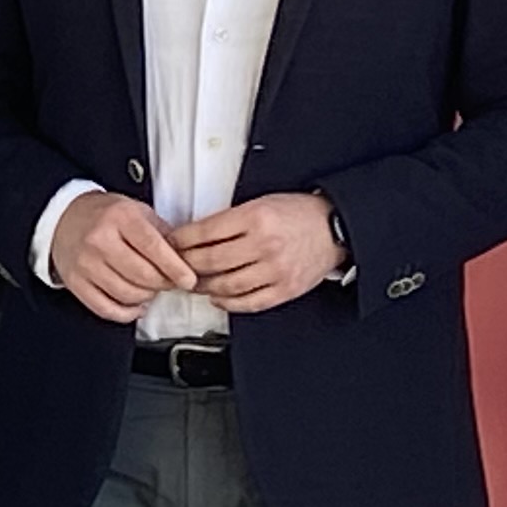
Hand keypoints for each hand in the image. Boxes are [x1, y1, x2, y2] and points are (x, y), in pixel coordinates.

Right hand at [50, 193, 196, 321]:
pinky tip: (136, 305)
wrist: (65, 217)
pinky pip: (106, 309)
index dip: (175, 267)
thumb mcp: (136, 210)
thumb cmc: (104, 215)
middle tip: (170, 281)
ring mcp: (86, 264)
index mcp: (120, 217)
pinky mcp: (76, 283)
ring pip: (126, 294)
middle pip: (142, 275)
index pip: (153, 247)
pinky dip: (127, 312)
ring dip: (146, 297)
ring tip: (151, 288)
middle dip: (163, 283)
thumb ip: (162, 232)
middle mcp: (100, 240)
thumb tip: (185, 258)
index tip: (188, 279)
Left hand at [166, 194, 345, 314]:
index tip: (172, 242)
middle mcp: (265, 245)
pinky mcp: (284, 289)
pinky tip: (218, 297)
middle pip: (210, 261)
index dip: (181, 240)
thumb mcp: (261, 203)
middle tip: (176, 265)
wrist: (334, 227)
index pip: (205, 232)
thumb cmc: (298, 213)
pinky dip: (228, 303)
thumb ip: (230, 219)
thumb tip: (195, 234)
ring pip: (226, 285)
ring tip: (194, 283)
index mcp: (256, 217)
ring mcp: (275, 270)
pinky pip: (248, 302)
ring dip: (203, 286)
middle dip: (186, 264)